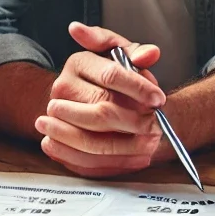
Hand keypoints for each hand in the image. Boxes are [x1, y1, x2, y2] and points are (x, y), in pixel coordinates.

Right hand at [35, 23, 165, 178]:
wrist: (80, 94)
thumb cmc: (108, 73)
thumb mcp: (122, 54)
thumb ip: (137, 52)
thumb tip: (150, 54)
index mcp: (78, 62)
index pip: (111, 75)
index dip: (138, 88)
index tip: (159, 99)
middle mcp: (62, 89)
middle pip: (101, 111)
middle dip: (134, 121)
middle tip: (157, 126)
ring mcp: (55, 118)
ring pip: (92, 139)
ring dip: (126, 146)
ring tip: (151, 143)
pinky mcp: (56, 143)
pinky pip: (85, 160)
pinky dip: (115, 163)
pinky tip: (138, 157)